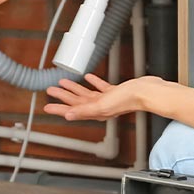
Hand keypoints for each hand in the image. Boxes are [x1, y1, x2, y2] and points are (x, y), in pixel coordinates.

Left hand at [45, 73, 168, 120]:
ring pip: (86, 94)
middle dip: (63, 96)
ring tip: (64, 82)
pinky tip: (89, 77)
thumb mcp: (102, 105)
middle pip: (76, 102)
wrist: (146, 92)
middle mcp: (100, 107)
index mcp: (95, 111)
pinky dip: (94, 82)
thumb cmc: (128, 100)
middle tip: (51, 90)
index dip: (59, 109)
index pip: (72, 111)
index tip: (46, 107)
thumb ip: (84, 111)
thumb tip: (68, 116)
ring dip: (75, 89)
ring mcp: (108, 99)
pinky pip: (101, 87)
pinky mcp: (116, 91)